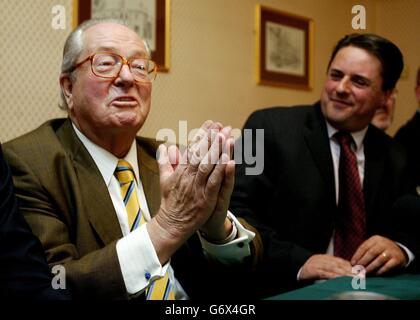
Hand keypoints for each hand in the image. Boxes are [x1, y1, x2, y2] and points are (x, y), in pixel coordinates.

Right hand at [147, 121, 228, 262]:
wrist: (171, 223)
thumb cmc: (169, 201)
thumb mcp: (164, 179)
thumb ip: (166, 161)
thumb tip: (165, 146)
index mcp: (180, 170)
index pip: (192, 148)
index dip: (202, 134)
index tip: (211, 123)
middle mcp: (189, 176)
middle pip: (201, 153)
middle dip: (212, 138)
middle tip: (222, 125)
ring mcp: (197, 187)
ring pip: (208, 164)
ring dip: (217, 150)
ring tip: (225, 136)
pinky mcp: (205, 198)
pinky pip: (214, 181)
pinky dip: (220, 170)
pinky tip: (227, 159)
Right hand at [299, 254, 353, 280]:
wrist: (295, 269)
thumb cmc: (309, 270)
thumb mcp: (319, 265)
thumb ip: (329, 266)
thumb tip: (343, 271)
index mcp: (324, 257)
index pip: (339, 260)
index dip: (348, 266)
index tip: (357, 271)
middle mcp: (321, 259)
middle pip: (338, 264)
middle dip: (349, 270)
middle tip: (358, 275)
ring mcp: (317, 264)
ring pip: (333, 268)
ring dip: (344, 273)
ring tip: (352, 277)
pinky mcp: (314, 270)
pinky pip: (325, 273)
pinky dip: (334, 275)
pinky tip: (340, 278)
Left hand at [351, 235, 406, 274]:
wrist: (400, 251)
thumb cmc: (381, 250)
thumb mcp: (373, 246)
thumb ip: (364, 252)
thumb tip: (353, 263)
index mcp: (375, 239)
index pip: (364, 247)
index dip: (357, 256)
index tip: (353, 263)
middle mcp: (383, 243)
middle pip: (371, 253)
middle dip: (363, 262)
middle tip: (358, 269)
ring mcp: (391, 251)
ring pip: (379, 260)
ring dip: (370, 267)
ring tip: (364, 272)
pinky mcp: (397, 259)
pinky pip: (387, 266)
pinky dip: (380, 271)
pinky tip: (374, 274)